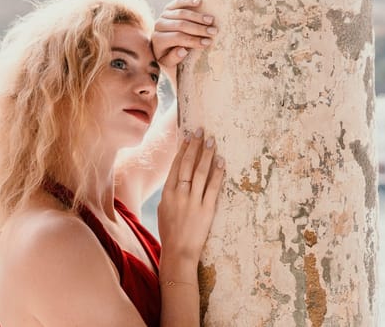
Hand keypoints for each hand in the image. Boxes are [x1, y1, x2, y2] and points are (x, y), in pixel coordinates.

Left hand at [151, 0, 217, 75]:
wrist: (161, 46)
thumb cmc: (169, 56)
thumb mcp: (170, 62)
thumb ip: (174, 58)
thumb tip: (183, 50)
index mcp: (158, 40)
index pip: (179, 38)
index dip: (194, 40)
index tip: (208, 42)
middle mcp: (158, 26)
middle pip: (181, 25)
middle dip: (199, 29)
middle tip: (213, 31)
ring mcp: (163, 15)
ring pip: (182, 13)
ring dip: (198, 16)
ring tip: (211, 20)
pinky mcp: (167, 8)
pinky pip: (178, 3)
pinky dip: (189, 1)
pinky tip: (199, 1)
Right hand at [158, 128, 225, 265]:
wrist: (178, 253)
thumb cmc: (170, 232)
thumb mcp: (163, 210)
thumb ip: (170, 193)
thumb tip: (179, 177)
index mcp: (166, 194)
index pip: (176, 166)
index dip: (183, 149)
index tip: (188, 136)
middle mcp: (179, 195)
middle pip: (187, 164)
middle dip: (194, 145)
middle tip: (200, 131)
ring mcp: (193, 202)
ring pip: (200, 172)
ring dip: (207, 154)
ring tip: (212, 141)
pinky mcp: (206, 210)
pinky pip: (213, 187)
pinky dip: (217, 173)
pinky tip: (221, 162)